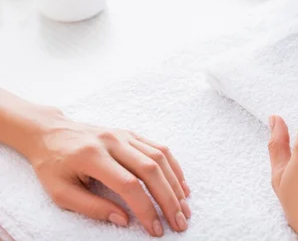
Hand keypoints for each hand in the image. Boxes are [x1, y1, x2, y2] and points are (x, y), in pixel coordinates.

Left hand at [23, 107, 190, 236]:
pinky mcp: (131, 134)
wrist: (50, 132)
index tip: (155, 229)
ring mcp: (125, 135)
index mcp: (92, 157)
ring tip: (184, 207)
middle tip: (179, 222)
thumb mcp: (60, 193)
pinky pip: (159, 148)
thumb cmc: (52, 165)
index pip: (128, 184)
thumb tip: (124, 220)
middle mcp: (113, 142)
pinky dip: (174, 168)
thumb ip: (92, 207)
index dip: (145, 208)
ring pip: (159, 158)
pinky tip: (181, 185)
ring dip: (175, 185)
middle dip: (168, 199)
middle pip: (150, 170)